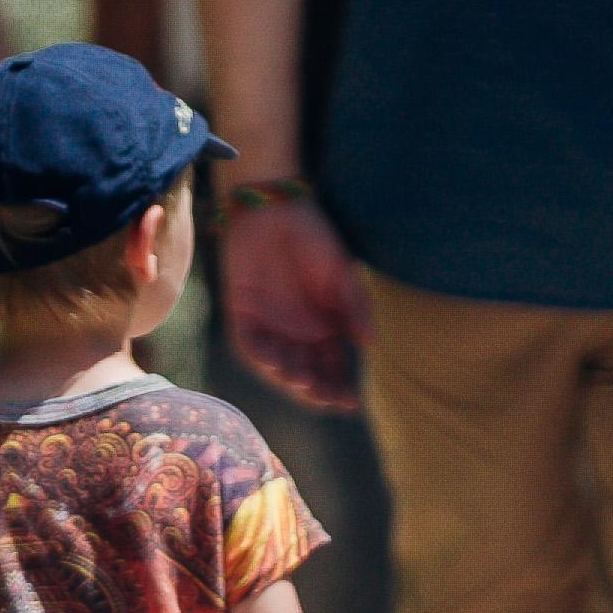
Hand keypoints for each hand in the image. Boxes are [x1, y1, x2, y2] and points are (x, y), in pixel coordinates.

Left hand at [222, 198, 368, 410]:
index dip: (340, 387)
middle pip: (306, 373)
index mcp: (323, 328)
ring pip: (277, 365)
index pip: (332, 367)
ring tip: (303, 383)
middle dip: (315, 389)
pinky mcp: (242, 315)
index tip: (350, 402)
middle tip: (324, 397)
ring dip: (289, 378)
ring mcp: (268, 326)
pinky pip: (249, 344)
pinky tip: (275, 364)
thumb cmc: (314, 238)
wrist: (273, 209)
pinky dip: (261, 356)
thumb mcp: (342, 274)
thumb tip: (371, 346)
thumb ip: (355, 309)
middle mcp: (295, 334)